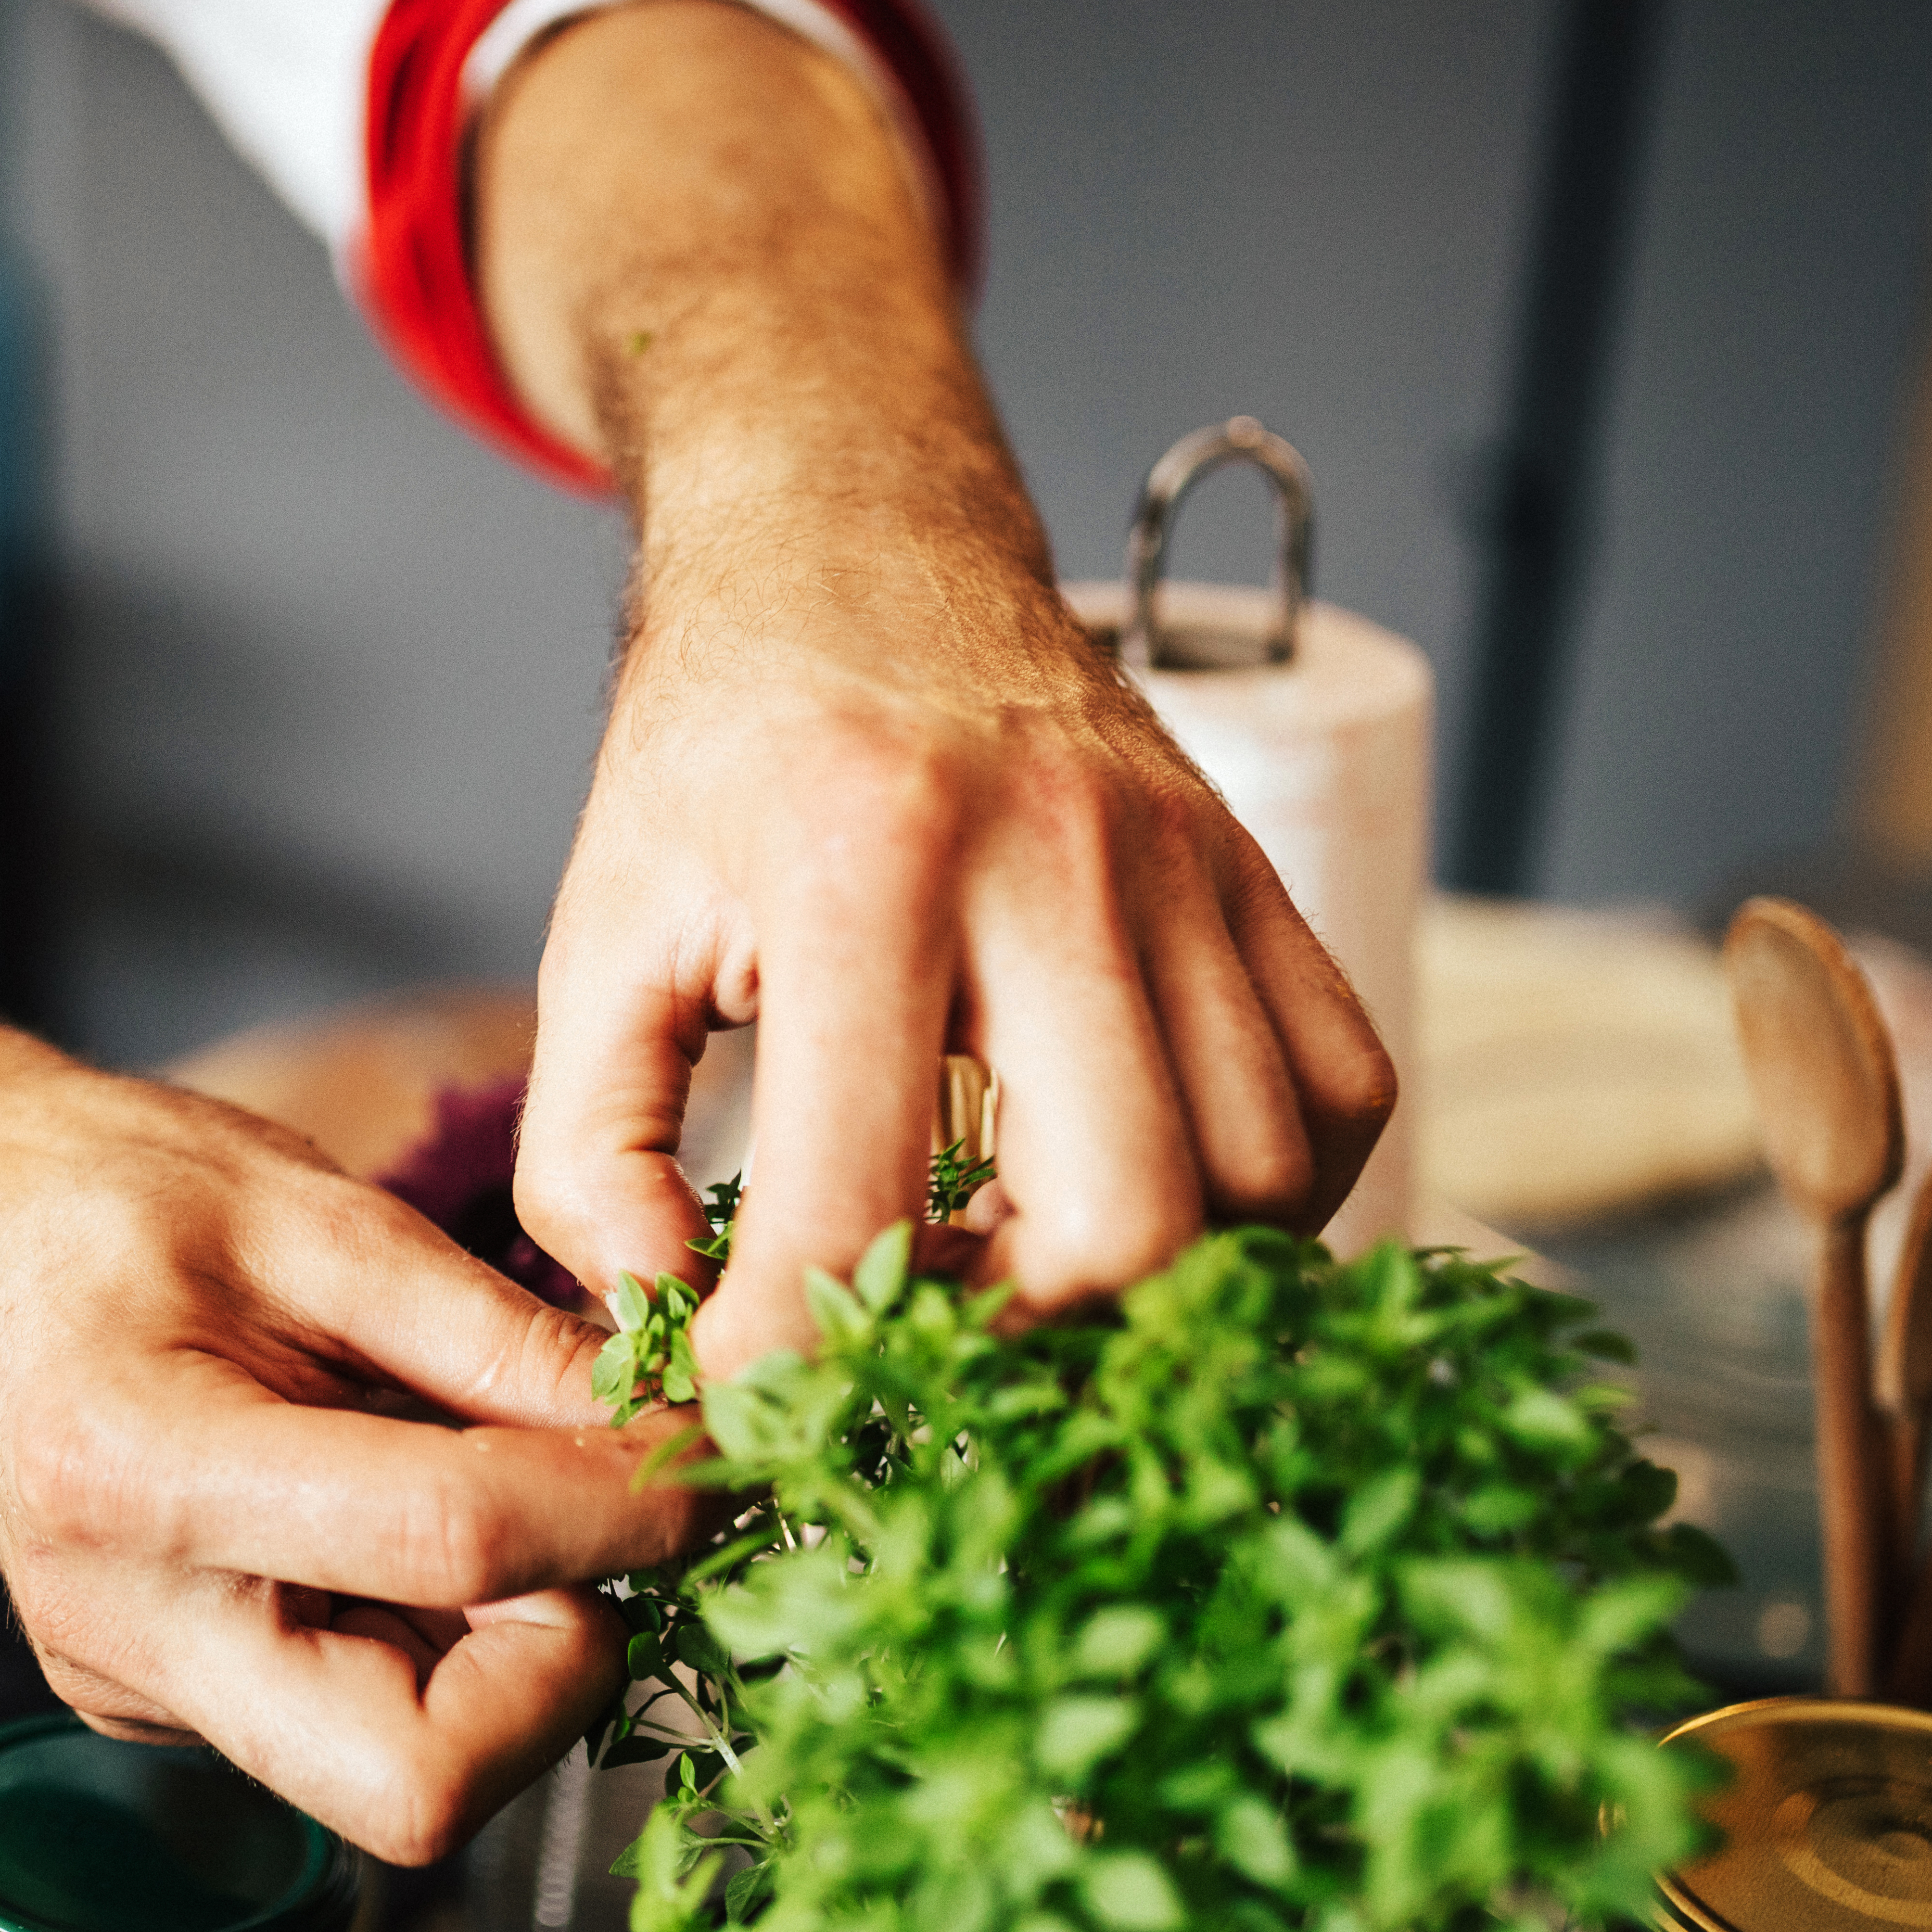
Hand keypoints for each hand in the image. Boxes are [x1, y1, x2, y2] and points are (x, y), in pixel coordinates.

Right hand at [0, 1029, 692, 1863]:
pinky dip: (443, 1647)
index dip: (613, 1508)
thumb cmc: (117, 1198)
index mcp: (137, 1469)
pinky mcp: (177, 1708)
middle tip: (585, 1530)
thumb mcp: (316, 1212)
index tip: (694, 1453)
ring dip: (514, 1661)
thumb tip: (668, 1432)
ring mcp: (146, 1691)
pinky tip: (418, 1527)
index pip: (446, 1547)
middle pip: (417, 1785)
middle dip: (555, 1672)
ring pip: (407, 1779)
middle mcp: (129, 1629)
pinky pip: (363, 1728)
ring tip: (506, 1504)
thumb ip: (496, 1337)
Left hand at [467, 0, 1392, 1365]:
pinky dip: (1269, 1197)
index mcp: (866, 866)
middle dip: (1023, 1335)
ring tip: (1021, 1258)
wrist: (858, 540)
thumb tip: (668, 1327)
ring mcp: (1191, 868)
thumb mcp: (597, 929)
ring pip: (1264, 1176)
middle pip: (1131, 1216)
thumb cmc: (725, 748)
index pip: (861, 1200)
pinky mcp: (1263, 879)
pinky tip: (1140, 1190)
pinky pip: (1344, 1096)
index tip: (748, 1391)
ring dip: (1151, 1277)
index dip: (793, 1353)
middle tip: (925, 1325)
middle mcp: (1061, 862)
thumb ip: (587, 1155)